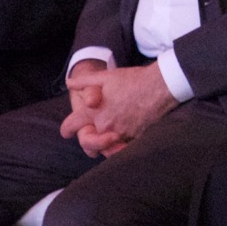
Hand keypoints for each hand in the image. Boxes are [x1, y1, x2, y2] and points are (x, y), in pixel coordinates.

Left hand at [61, 62, 175, 157]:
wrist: (160, 87)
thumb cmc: (133, 80)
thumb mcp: (106, 76)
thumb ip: (85, 81)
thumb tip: (69, 83)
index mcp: (94, 111)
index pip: (72, 125)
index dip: (66, 129)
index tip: (66, 132)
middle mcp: (105, 126)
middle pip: (88, 141)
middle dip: (88, 138)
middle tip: (90, 134)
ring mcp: (120, 134)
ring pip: (105, 148)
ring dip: (103, 145)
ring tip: (106, 138)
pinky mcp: (135, 139)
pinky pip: (122, 148)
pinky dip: (119, 146)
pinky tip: (121, 140)